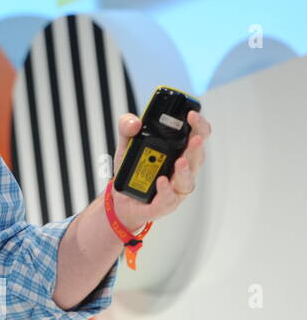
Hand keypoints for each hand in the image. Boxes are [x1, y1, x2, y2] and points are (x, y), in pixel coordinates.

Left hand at [109, 109, 211, 228]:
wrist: (121, 199)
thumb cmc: (133, 170)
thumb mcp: (126, 145)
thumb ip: (127, 129)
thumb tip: (134, 122)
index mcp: (178, 151)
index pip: (197, 136)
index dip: (199, 125)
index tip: (192, 115)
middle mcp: (182, 170)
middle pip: (197, 158)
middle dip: (197, 146)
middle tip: (195, 137)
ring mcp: (175, 188)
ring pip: (187, 180)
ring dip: (186, 170)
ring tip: (181, 161)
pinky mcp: (164, 204)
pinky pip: (169, 199)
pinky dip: (166, 190)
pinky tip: (161, 182)